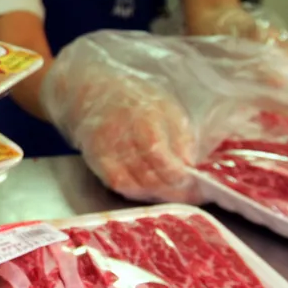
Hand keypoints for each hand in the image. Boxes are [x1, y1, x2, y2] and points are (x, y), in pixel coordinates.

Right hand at [46, 69, 198, 202]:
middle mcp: (121, 134)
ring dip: (156, 193)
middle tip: (188, 194)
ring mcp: (106, 149)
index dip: (177, 174)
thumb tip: (190, 165)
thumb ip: (181, 135)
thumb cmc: (137, 100)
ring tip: (171, 191)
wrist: (94, 93)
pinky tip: (148, 189)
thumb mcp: (167, 107)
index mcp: (143, 117)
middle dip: (172, 189)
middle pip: (148, 174)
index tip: (193, 183)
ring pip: (134, 184)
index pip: (158, 153)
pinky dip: (136, 192)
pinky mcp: (97, 160)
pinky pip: (118, 185)